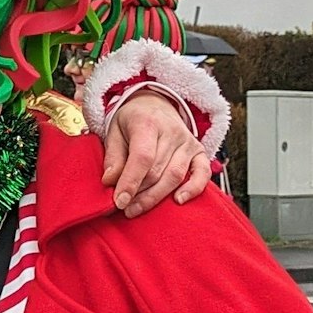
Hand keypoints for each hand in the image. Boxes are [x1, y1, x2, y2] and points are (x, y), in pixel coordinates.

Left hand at [103, 90, 208, 216]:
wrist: (155, 104)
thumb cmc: (132, 121)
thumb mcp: (114, 131)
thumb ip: (113, 156)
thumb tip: (110, 181)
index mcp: (148, 123)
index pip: (142, 157)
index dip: (130, 182)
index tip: (119, 201)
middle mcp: (172, 132)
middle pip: (157, 171)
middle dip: (139, 194)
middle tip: (124, 208)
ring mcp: (188, 142)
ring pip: (175, 176)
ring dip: (156, 197)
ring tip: (137, 208)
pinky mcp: (199, 152)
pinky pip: (202, 173)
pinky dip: (193, 189)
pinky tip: (178, 201)